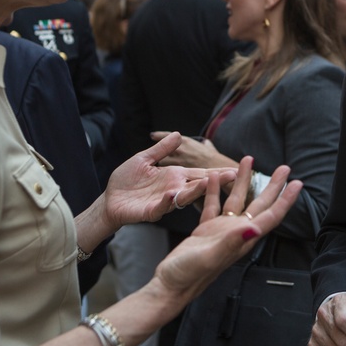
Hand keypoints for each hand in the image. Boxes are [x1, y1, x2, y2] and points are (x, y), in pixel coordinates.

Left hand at [104, 132, 232, 229]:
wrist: (109, 199)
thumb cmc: (126, 181)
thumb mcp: (144, 159)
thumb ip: (161, 149)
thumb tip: (178, 134)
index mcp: (174, 176)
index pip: (200, 173)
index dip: (216, 171)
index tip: (235, 168)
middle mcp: (173, 189)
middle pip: (197, 185)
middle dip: (214, 181)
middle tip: (232, 176)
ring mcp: (163, 201)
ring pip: (183, 197)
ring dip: (195, 191)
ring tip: (206, 183)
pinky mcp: (150, 211)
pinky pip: (161, 207)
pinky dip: (167, 202)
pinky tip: (172, 195)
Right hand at [154, 156, 301, 303]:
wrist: (170, 286)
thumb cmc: (189, 276)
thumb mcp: (211, 257)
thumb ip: (232, 242)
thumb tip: (255, 228)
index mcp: (242, 239)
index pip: (270, 215)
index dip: (284, 199)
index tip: (297, 183)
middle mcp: (236, 233)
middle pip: (260, 205)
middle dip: (272, 186)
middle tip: (284, 167)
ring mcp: (221, 230)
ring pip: (236, 200)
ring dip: (243, 181)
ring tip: (247, 160)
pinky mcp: (205, 230)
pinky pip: (213, 204)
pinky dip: (215, 190)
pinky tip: (214, 176)